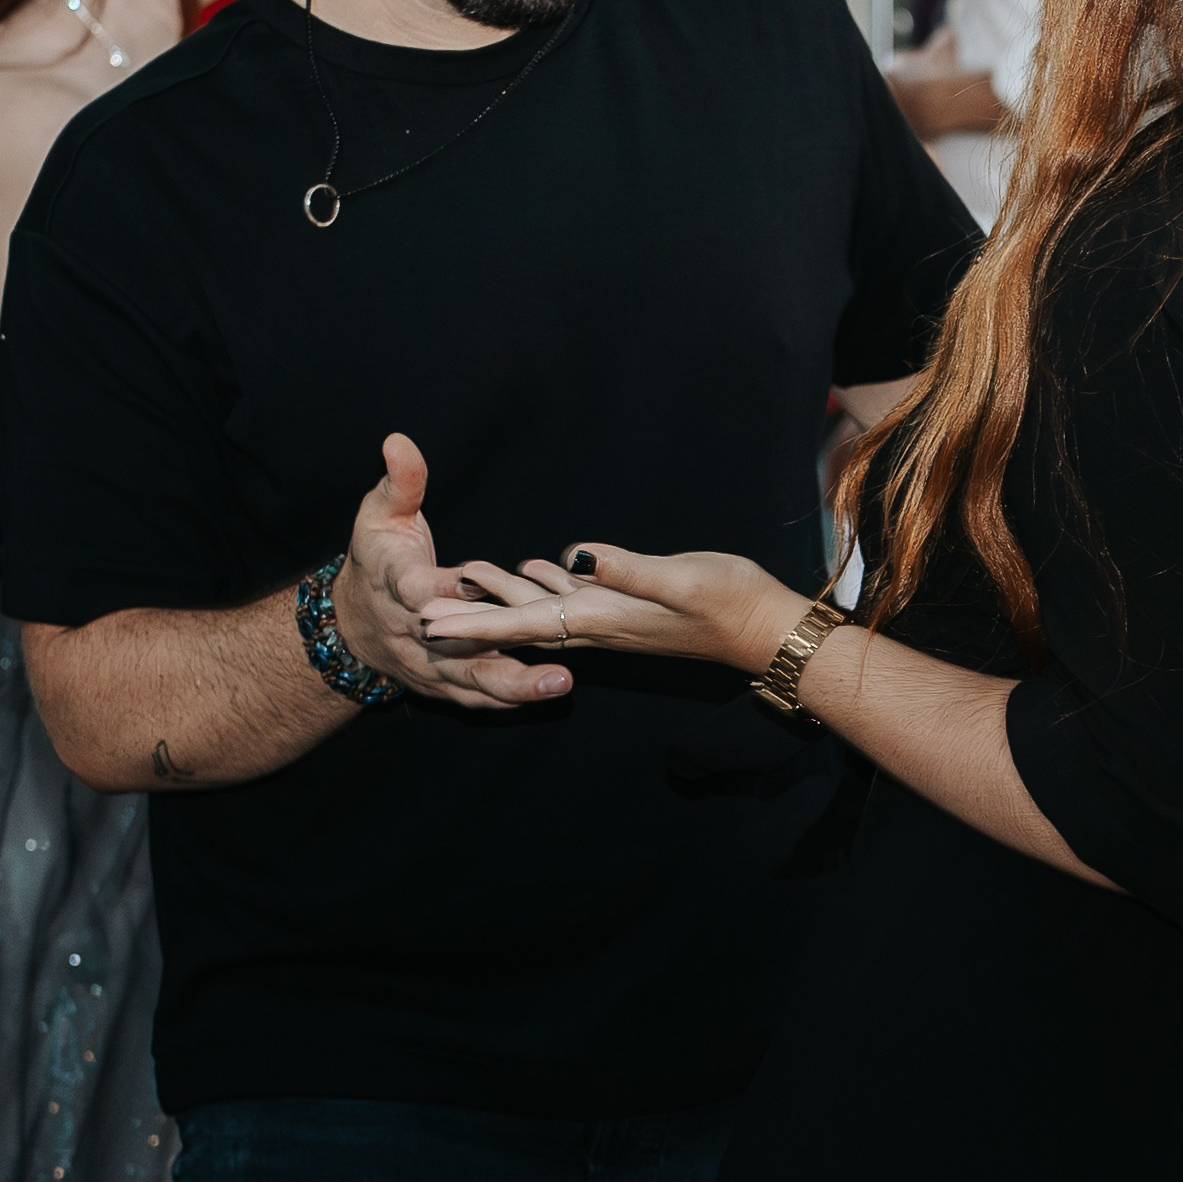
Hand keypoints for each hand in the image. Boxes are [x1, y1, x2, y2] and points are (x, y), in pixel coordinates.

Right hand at [332, 434, 573, 710]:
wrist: (352, 625)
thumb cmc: (376, 559)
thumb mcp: (379, 515)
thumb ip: (399, 482)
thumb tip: (399, 441)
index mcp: (395, 583)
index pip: (416, 587)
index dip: (440, 587)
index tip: (467, 582)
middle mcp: (412, 630)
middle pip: (450, 644)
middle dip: (490, 648)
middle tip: (538, 649)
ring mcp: (428, 662)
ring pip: (469, 679)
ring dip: (513, 685)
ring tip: (558, 683)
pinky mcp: (442, 682)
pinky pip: (474, 696)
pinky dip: (507, 699)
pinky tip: (549, 692)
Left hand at [417, 544, 807, 676]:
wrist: (764, 626)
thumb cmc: (728, 601)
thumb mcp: (680, 579)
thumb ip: (626, 569)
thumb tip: (574, 555)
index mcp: (602, 618)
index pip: (523, 621)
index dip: (474, 621)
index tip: (428, 622)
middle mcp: (598, 621)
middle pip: (520, 619)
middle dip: (470, 614)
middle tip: (418, 605)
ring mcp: (612, 615)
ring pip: (541, 606)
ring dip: (500, 595)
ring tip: (462, 575)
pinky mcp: (627, 604)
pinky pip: (570, 596)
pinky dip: (541, 583)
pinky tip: (531, 567)